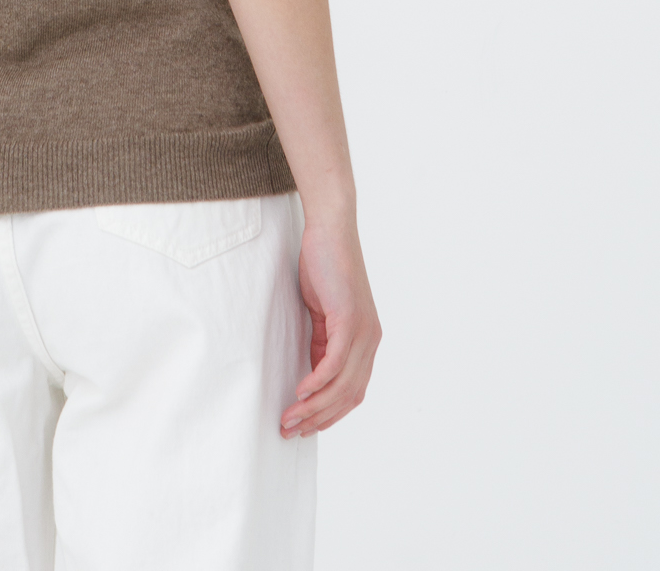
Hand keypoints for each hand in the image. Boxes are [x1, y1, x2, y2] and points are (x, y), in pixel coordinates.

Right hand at [281, 217, 380, 438]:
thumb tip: (311, 373)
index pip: (352, 392)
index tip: (305, 427)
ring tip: (289, 419)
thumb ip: (321, 341)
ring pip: (341, 385)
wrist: (331, 229)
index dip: (329, 414)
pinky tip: (299, 392)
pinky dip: (317, 382)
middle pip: (348, 396)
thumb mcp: (321, 312)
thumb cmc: (324, 265)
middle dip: (319, 419)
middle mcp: (370, 340)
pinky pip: (334, 363)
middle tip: (290, 430)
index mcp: (366, 340)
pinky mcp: (349, 320)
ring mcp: (363, 331)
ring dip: (313, 407)